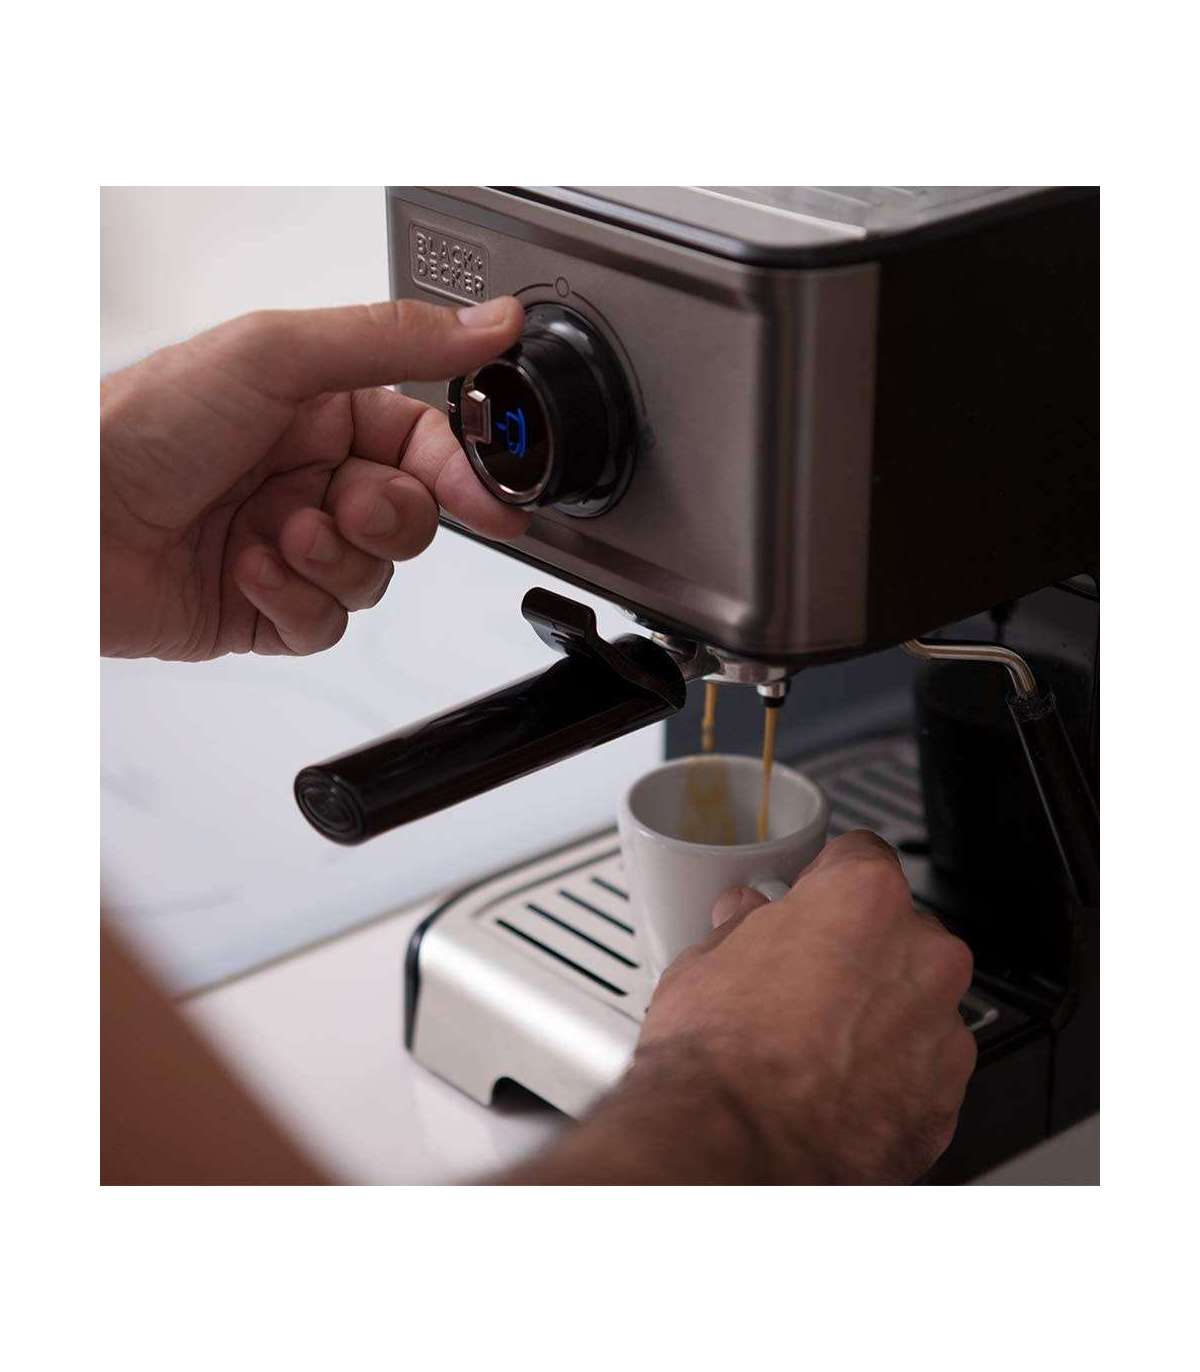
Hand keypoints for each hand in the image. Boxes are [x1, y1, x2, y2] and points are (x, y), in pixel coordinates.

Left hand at [100, 296, 526, 658]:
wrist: (65, 524)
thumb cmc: (142, 426)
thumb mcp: (275, 356)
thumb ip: (390, 339)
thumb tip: (490, 323)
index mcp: (323, 410)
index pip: (427, 444)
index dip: (465, 474)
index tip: (494, 499)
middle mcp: (310, 477)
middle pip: (412, 518)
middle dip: (387, 520)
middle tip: (344, 507)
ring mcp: (290, 546)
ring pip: (374, 577)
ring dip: (331, 561)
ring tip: (276, 536)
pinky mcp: (265, 608)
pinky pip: (326, 626)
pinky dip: (293, 604)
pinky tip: (247, 571)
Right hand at [637, 830, 976, 1182]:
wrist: (733, 1151)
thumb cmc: (720, 1055)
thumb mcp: (705, 961)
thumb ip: (743, 927)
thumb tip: (746, 919)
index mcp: (865, 899)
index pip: (861, 856)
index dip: (826, 880)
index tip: (811, 900)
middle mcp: (922, 956)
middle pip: (900, 931)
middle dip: (858, 951)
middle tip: (804, 982)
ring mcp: (942, 1032)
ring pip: (917, 1004)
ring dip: (880, 1016)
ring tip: (817, 1048)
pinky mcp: (946, 1101)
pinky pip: (923, 1072)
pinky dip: (891, 1079)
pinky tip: (836, 1091)